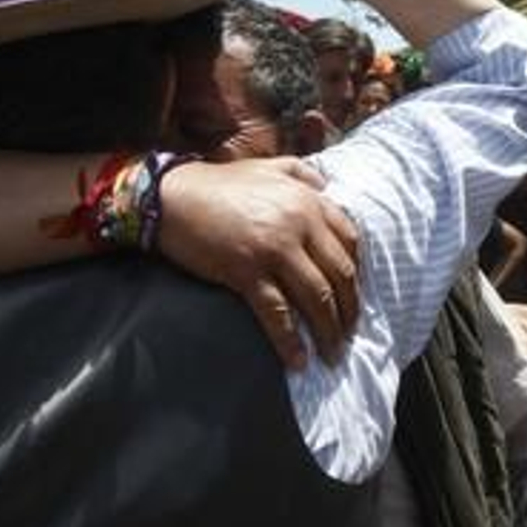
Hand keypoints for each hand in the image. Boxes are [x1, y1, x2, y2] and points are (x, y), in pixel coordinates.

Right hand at [156, 158, 359, 368]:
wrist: (170, 197)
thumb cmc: (219, 183)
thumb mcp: (268, 166)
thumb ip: (302, 173)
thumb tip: (327, 185)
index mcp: (308, 200)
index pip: (351, 242)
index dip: (357, 274)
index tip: (353, 295)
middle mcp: (298, 223)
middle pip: (340, 274)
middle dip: (349, 309)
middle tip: (348, 333)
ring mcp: (274, 248)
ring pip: (316, 297)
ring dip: (329, 330)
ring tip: (331, 353)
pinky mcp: (246, 271)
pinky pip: (278, 313)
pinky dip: (291, 341)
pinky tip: (298, 360)